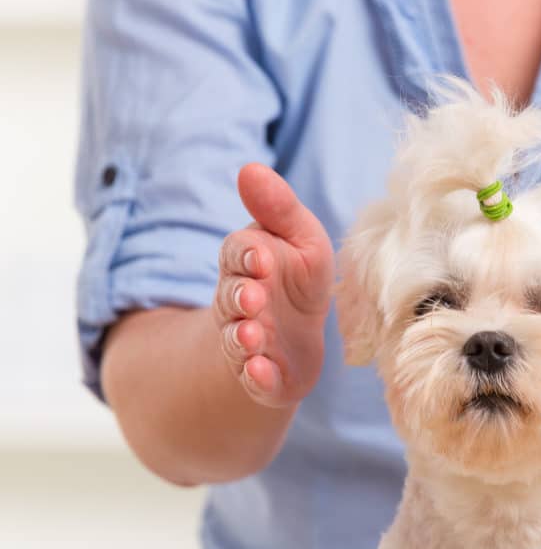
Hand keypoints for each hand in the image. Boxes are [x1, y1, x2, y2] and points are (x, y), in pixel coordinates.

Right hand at [214, 164, 334, 406]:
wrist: (296, 340)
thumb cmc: (298, 280)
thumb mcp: (301, 240)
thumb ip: (279, 209)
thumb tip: (250, 169)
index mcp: (249, 264)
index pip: (238, 254)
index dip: (247, 255)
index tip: (260, 255)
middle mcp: (240, 304)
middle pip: (232, 298)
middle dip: (240, 297)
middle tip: (253, 297)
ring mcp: (248, 342)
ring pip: (237, 339)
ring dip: (243, 338)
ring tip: (253, 337)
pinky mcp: (262, 376)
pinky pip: (254, 379)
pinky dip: (256, 377)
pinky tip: (260, 373)